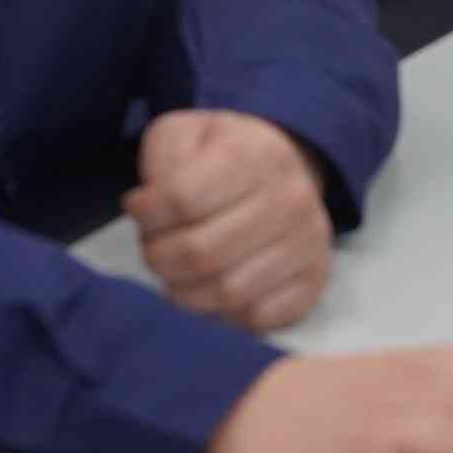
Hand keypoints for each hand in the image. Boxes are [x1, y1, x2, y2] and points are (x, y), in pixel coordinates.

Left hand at [128, 111, 332, 334]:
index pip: (182, 199)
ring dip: (185, 293)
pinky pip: (260, 318)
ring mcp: (308, 242)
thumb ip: (160, 160)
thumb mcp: (182, 134)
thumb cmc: (219, 154)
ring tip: (175, 273)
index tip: (138, 210)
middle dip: (159, 259)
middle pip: (202, 254)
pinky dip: (225, 315)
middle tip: (152, 250)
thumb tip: (146, 208)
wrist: (282, 165)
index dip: (147, 215)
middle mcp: (289, 198)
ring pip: (229, 294)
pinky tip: (212, 289)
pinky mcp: (315, 279)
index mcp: (252, 153)